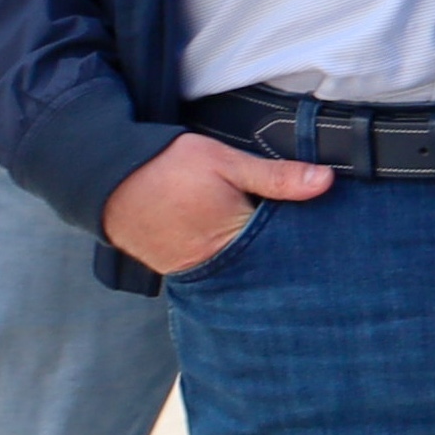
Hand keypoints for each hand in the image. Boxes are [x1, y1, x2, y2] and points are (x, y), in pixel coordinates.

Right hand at [101, 133, 334, 275]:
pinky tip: (240, 248)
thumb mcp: (225, 161)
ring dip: (256, 259)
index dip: (307, 237)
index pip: (287, 247)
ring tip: (272, 245)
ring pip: (243, 271)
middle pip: (266, 266)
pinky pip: (218, 272)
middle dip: (285, 255)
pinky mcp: (181, 272)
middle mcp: (219, 265)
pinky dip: (231, 261)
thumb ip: (275, 176)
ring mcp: (198, 274)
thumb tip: (326, 181)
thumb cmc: (167, 167)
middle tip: (304, 240)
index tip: (326, 230)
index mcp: (236, 239)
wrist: (108, 182)